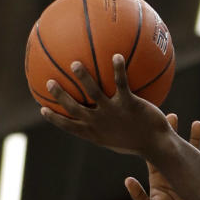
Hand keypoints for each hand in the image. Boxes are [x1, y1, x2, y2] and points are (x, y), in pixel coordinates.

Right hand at [40, 55, 171, 157]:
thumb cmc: (136, 139)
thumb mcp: (116, 137)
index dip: (56, 119)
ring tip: (75, 65)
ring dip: (84, 79)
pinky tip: (116, 55)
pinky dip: (118, 69)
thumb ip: (104, 125)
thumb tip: (96, 111)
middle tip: (50, 82)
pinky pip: (121, 83)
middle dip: (61, 96)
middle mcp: (101, 123)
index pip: (71, 127)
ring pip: (94, 94)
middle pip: (76, 109)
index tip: (42, 109)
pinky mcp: (129, 104)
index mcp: (96, 132)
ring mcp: (114, 113)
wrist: (156, 144)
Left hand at [124, 116, 199, 199]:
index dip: (152, 140)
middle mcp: (174, 175)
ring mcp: (190, 178)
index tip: (151, 125)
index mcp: (159, 180)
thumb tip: (127, 180)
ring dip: (195, 139)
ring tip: (197, 124)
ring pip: (193, 153)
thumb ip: (140, 197)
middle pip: (173, 148)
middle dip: (174, 132)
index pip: (154, 155)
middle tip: (172, 116)